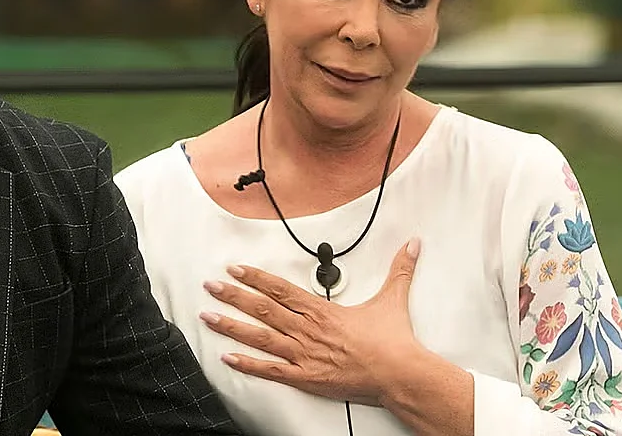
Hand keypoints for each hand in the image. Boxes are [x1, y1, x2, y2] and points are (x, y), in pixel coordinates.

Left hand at [200, 239, 424, 406]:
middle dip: (234, 296)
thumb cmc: (394, 341)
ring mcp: (304, 354)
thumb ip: (399, 269)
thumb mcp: (392, 299)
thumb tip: (413, 244)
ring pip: (260, 337)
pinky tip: (228, 357)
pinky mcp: (307, 377)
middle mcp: (307, 330)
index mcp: (321, 311)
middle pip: (263, 309)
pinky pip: (271, 370)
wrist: (400, 374)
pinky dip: (248, 364)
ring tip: (208, 317)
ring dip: (232, 326)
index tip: (235, 269)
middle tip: (211, 286)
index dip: (255, 278)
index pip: (281, 289)